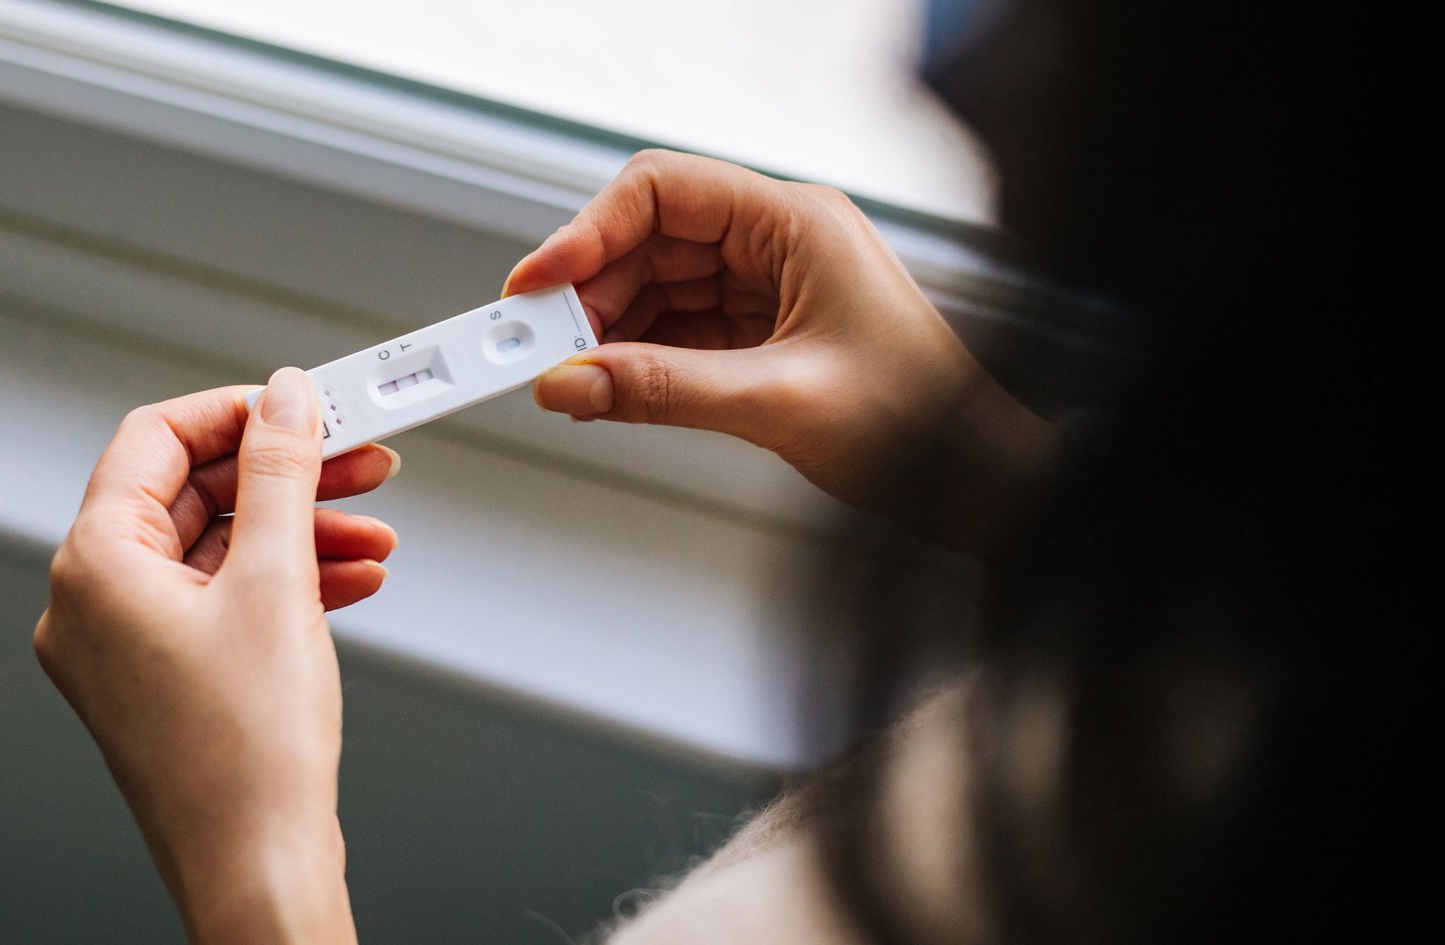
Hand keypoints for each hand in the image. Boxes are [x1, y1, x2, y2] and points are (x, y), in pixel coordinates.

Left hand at [34, 368, 394, 943]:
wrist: (259, 866)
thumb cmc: (247, 755)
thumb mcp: (275, 582)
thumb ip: (280, 474)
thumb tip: (287, 397)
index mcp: (95, 565)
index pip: (157, 440)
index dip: (238, 413)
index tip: (303, 405)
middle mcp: (95, 602)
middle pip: (194, 495)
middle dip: (287, 478)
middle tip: (358, 461)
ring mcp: (128, 645)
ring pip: (217, 549)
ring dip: (299, 532)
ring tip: (373, 530)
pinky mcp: (166, 678)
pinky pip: (223, 600)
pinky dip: (286, 582)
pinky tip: (351, 578)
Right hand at [505, 150, 1053, 554]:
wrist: (971, 479)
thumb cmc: (919, 423)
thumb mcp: (777, 403)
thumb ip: (662, 390)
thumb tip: (571, 382)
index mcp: (796, 223)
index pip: (663, 192)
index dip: (587, 232)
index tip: (536, 284)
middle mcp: (778, 242)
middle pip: (649, 240)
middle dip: (589, 292)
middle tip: (539, 346)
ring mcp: (769, 286)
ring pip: (656, 286)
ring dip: (607, 329)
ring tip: (571, 377)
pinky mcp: (762, 332)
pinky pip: (677, 328)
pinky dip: (637, 357)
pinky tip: (609, 386)